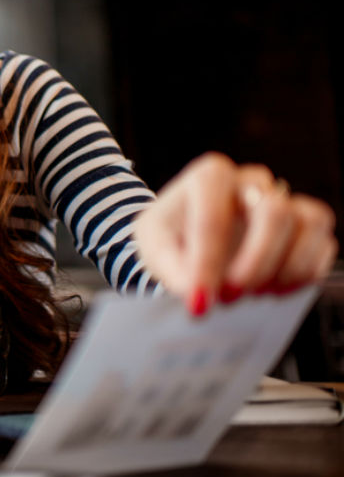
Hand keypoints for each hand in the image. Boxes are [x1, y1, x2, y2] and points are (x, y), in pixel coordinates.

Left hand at [133, 152, 337, 314]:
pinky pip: (323, 245)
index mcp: (210, 177)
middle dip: (254, 265)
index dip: (208, 263)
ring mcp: (284, 199)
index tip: (199, 300)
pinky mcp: (306, 223)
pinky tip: (273, 290)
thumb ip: (171, 268)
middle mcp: (252, 181)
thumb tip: (196, 293)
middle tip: (229, 297)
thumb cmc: (170, 234)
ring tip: (251, 294)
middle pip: (274, 213)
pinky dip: (303, 275)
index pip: (214, 217)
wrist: (185, 235)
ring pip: (307, 225)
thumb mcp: (154, 247)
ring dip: (283, 271)